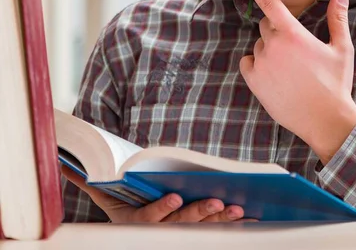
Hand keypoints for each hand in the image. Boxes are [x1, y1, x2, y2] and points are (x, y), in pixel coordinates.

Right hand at [61, 166, 253, 222]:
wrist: (130, 230)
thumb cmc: (122, 203)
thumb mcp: (104, 196)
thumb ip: (89, 180)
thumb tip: (64, 163)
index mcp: (136, 222)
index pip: (149, 219)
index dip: (162, 210)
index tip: (175, 198)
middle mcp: (159, 232)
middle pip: (181, 226)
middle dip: (200, 214)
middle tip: (218, 202)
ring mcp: (180, 234)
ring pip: (201, 229)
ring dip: (221, 220)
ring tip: (238, 209)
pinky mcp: (197, 232)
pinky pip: (215, 230)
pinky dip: (232, 225)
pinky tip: (249, 217)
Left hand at [236, 0, 355, 164]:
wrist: (325, 120)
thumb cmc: (336, 83)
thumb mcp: (341, 49)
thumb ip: (337, 19)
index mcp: (293, 33)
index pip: (269, 1)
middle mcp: (273, 45)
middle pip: (267, 25)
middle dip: (278, 30)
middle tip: (297, 49)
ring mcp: (261, 64)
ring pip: (259, 46)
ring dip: (269, 50)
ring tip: (291, 69)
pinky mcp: (254, 82)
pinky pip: (248, 63)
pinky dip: (257, 65)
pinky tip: (275, 76)